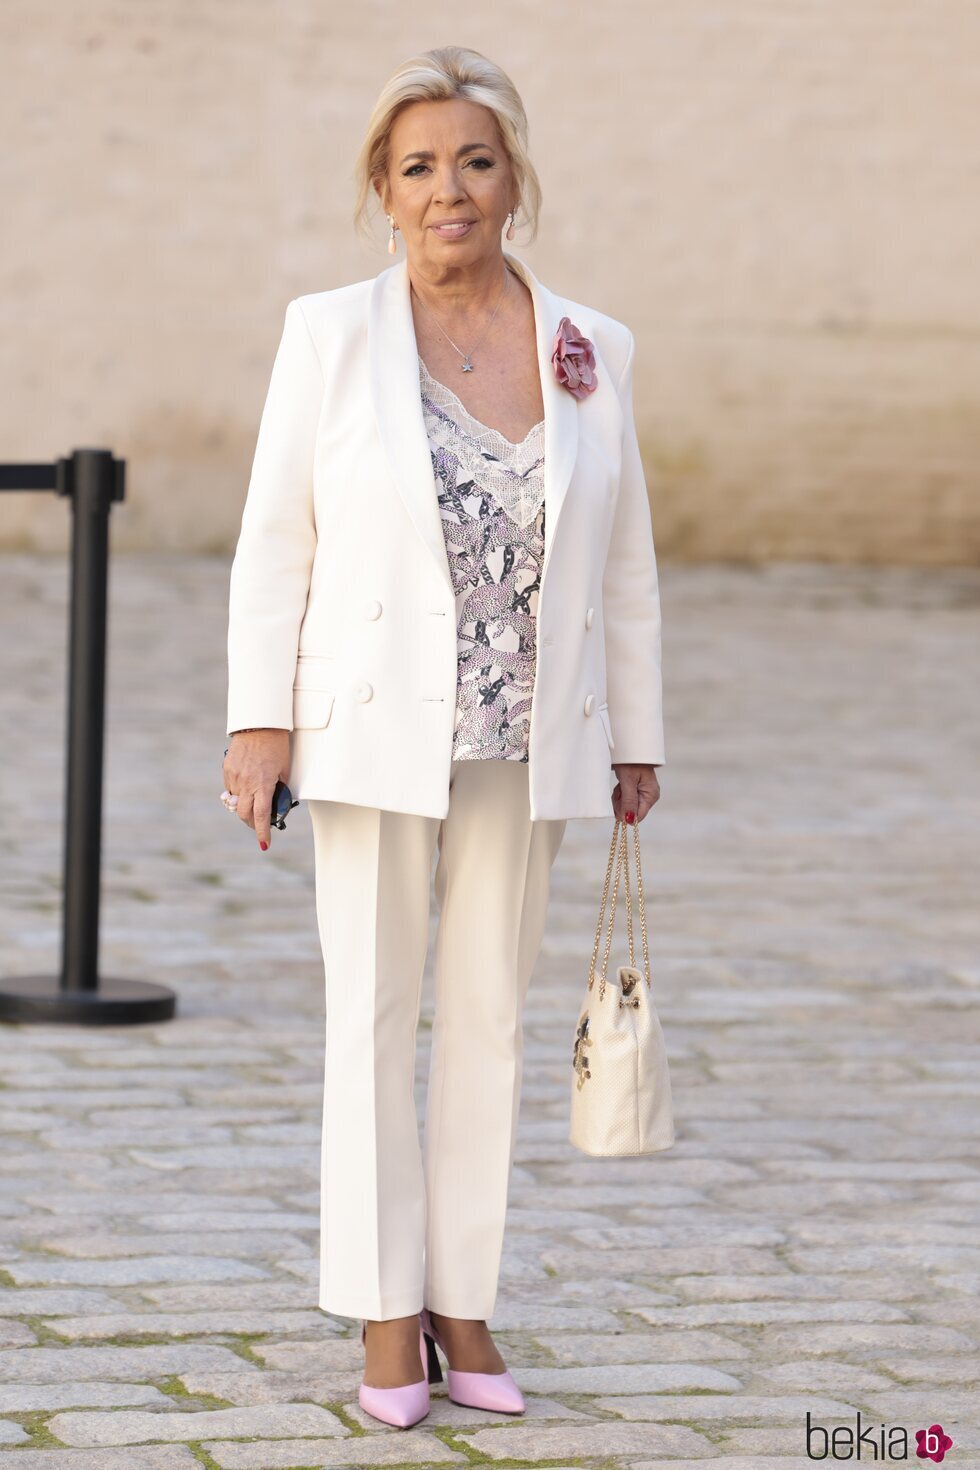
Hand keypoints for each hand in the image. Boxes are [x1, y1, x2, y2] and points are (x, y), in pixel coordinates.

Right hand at [222, 729, 289, 850]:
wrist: (259, 725)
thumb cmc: (277, 746)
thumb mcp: (284, 770)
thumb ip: (279, 788)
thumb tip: (276, 803)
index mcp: (263, 784)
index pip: (261, 816)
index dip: (262, 832)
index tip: (264, 844)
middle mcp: (246, 783)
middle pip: (244, 814)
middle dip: (251, 823)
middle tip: (258, 824)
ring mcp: (234, 777)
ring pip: (236, 802)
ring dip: (244, 806)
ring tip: (254, 799)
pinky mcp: (227, 769)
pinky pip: (230, 788)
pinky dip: (238, 792)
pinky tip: (246, 783)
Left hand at [611, 763, 660, 824]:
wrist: (628, 747)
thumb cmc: (629, 762)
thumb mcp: (627, 781)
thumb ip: (629, 801)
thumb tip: (629, 821)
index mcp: (651, 795)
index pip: (638, 816)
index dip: (626, 813)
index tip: (618, 801)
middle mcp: (650, 796)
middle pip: (632, 812)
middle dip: (621, 804)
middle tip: (619, 789)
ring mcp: (644, 793)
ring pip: (627, 806)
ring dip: (619, 798)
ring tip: (620, 784)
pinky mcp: (637, 790)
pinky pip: (626, 799)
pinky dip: (620, 794)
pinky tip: (621, 784)